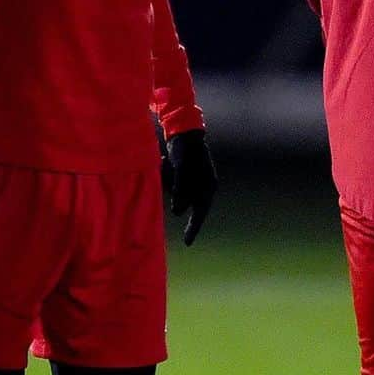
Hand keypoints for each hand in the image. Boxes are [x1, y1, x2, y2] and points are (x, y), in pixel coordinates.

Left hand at [163, 129, 216, 245]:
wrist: (182, 131)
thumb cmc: (185, 150)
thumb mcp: (181, 169)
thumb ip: (180, 190)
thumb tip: (177, 212)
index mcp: (208, 186)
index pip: (201, 213)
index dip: (194, 229)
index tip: (187, 243)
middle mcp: (202, 186)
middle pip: (186, 203)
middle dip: (176, 196)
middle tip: (182, 221)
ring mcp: (191, 182)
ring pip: (175, 194)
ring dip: (168, 182)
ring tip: (166, 164)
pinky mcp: (181, 177)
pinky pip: (171, 185)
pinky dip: (166, 176)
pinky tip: (164, 161)